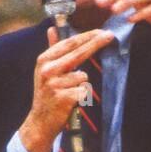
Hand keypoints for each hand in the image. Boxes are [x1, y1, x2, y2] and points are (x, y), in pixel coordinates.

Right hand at [18, 25, 114, 151]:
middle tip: (110, 35)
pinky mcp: (64, 98)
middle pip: (78, 53)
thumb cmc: (47, 94)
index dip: (87, 36)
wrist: (40, 122)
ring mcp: (55, 84)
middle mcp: (48, 70)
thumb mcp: (45, 70)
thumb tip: (52, 28)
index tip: (101, 31)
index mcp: (44, 60)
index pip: (69, 44)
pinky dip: (82, 96)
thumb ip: (52, 49)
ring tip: (69, 92)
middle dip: (96, 43)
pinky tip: (71, 101)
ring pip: (83, 76)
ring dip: (81, 84)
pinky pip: (84, 91)